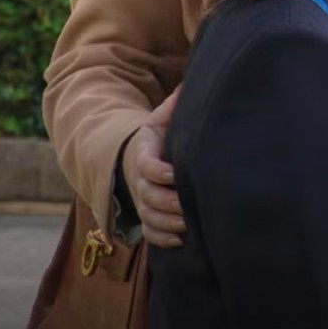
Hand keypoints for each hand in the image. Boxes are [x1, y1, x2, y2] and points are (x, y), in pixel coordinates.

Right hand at [123, 91, 183, 247]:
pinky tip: (181, 240)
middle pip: (148, 197)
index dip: (158, 172)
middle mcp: (140, 182)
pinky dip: (162, 239)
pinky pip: (149, 233)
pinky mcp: (147, 217)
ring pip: (150, 218)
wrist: (138, 160)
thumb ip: (172, 107)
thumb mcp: (160, 120)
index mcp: (143, 155)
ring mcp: (143, 202)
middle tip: (188, 205)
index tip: (175, 173)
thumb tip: (187, 87)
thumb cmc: (158, 139)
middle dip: (168, 203)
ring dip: (168, 224)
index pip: (146, 166)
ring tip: (189, 225)